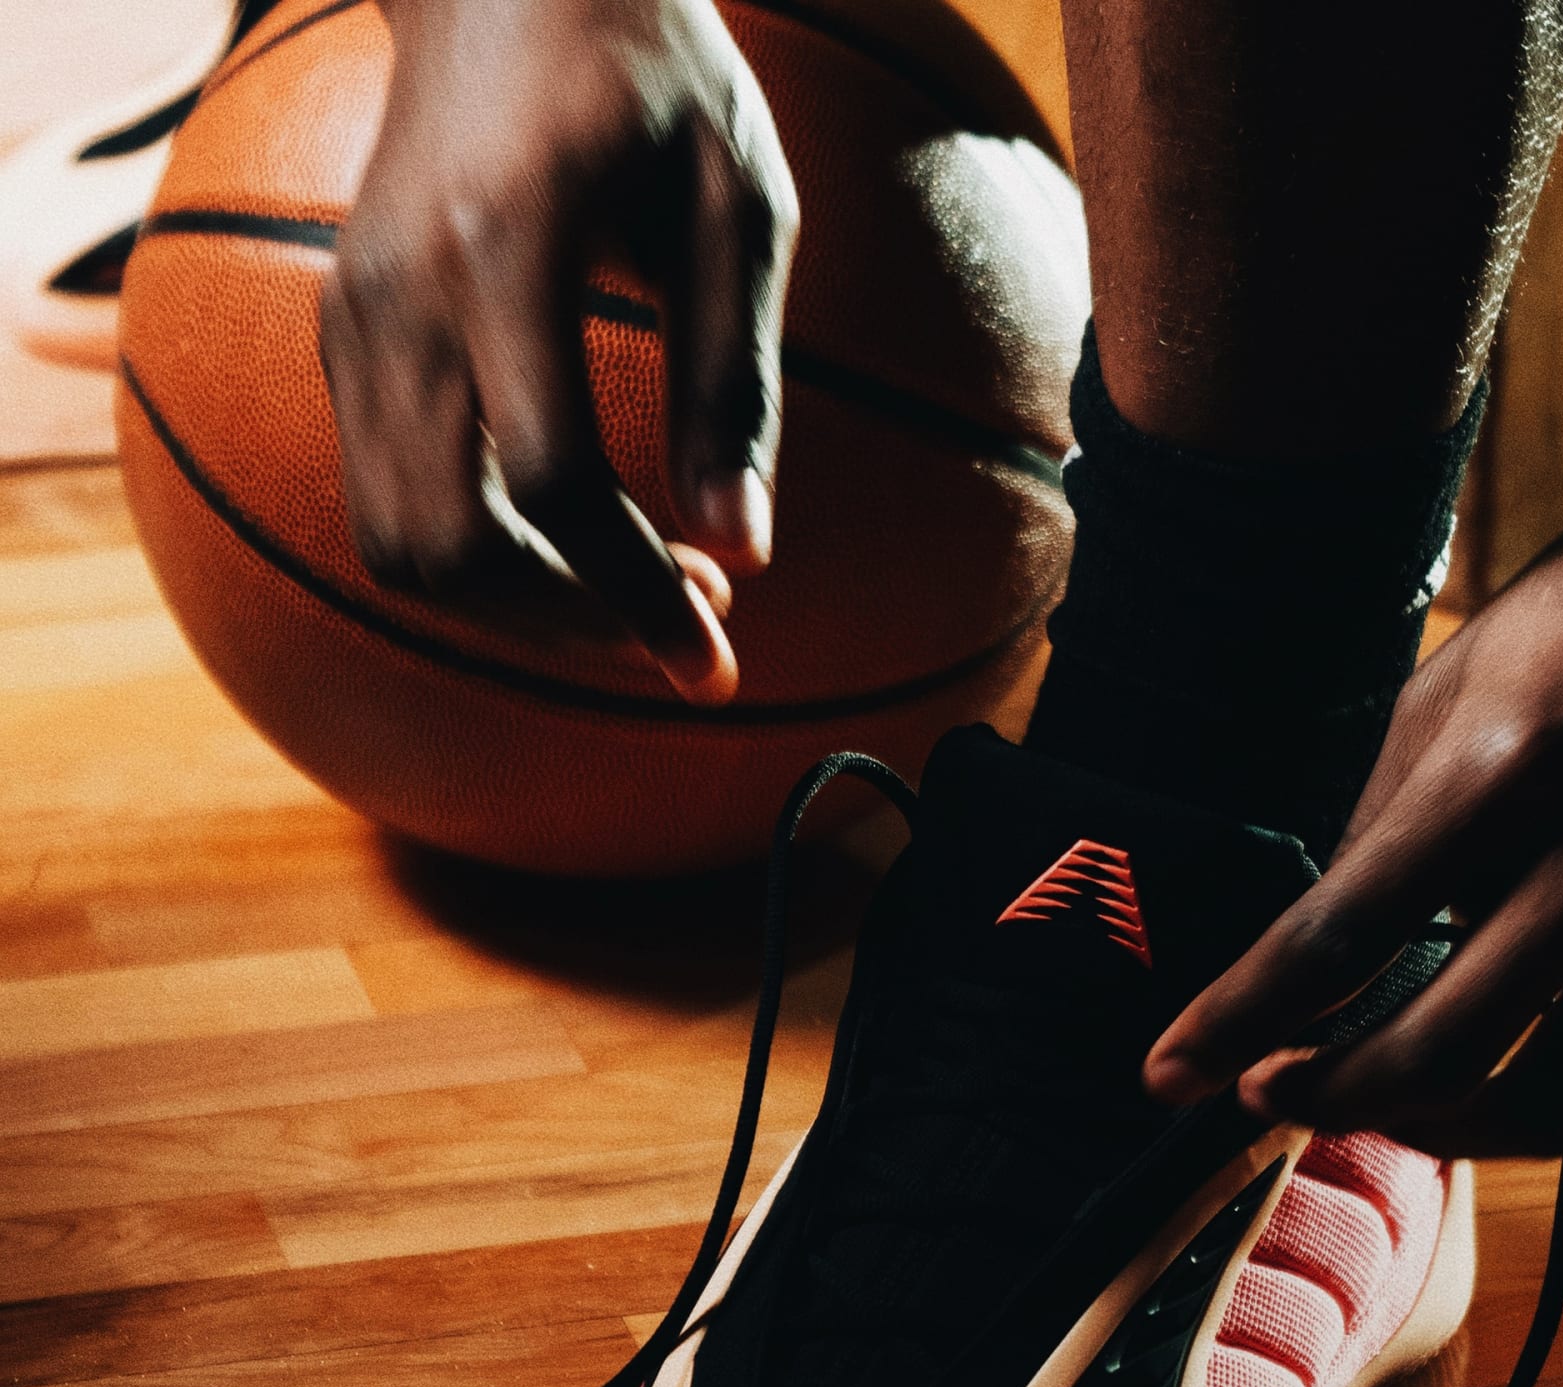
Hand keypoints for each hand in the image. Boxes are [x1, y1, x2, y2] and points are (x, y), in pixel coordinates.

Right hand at [322, 0, 800, 700]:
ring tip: (640, 585)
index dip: (636, 596)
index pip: (554, 486)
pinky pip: (389, 502)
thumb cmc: (649, 75)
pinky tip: (574, 538)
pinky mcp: (345, 338)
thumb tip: (743, 548)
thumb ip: (734, 379)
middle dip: (576, 622)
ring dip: (523, 608)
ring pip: (402, 548)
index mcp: (505, 249)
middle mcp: (401, 296)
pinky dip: (478, 558)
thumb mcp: (737, 202)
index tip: (714, 662)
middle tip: (695, 617)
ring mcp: (354, 320)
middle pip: (454, 548)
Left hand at [1146, 481, 1562, 1155]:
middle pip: (1444, 1049)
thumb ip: (1383, 824)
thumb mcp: (1459, 680)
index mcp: (1514, 760)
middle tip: (1265, 1094)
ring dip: (1437, 1131)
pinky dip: (1539, 1107)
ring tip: (1372, 1102)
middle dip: (1328, 1097)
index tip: (1166, 1071)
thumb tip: (1311, 954)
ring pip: (1550, 1105)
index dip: (1237, 1017)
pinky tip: (1483, 1082)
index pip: (1344, 929)